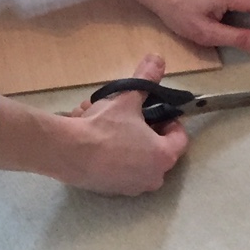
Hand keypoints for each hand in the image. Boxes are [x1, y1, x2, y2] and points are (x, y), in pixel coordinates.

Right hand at [57, 52, 188, 195]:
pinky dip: (110, 153)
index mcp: (163, 156)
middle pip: (156, 149)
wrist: (69, 152)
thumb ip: (146, 79)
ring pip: (134, 157)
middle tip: (125, 113)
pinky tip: (91, 137)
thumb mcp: (126, 99)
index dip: (170, 120)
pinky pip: (117, 168)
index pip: (179, 138)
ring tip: (100, 120)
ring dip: (123, 139)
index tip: (155, 111)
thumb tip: (158, 58)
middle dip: (141, 128)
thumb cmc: (104, 127)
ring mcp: (132, 187)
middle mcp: (153, 177)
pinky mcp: (111, 191)